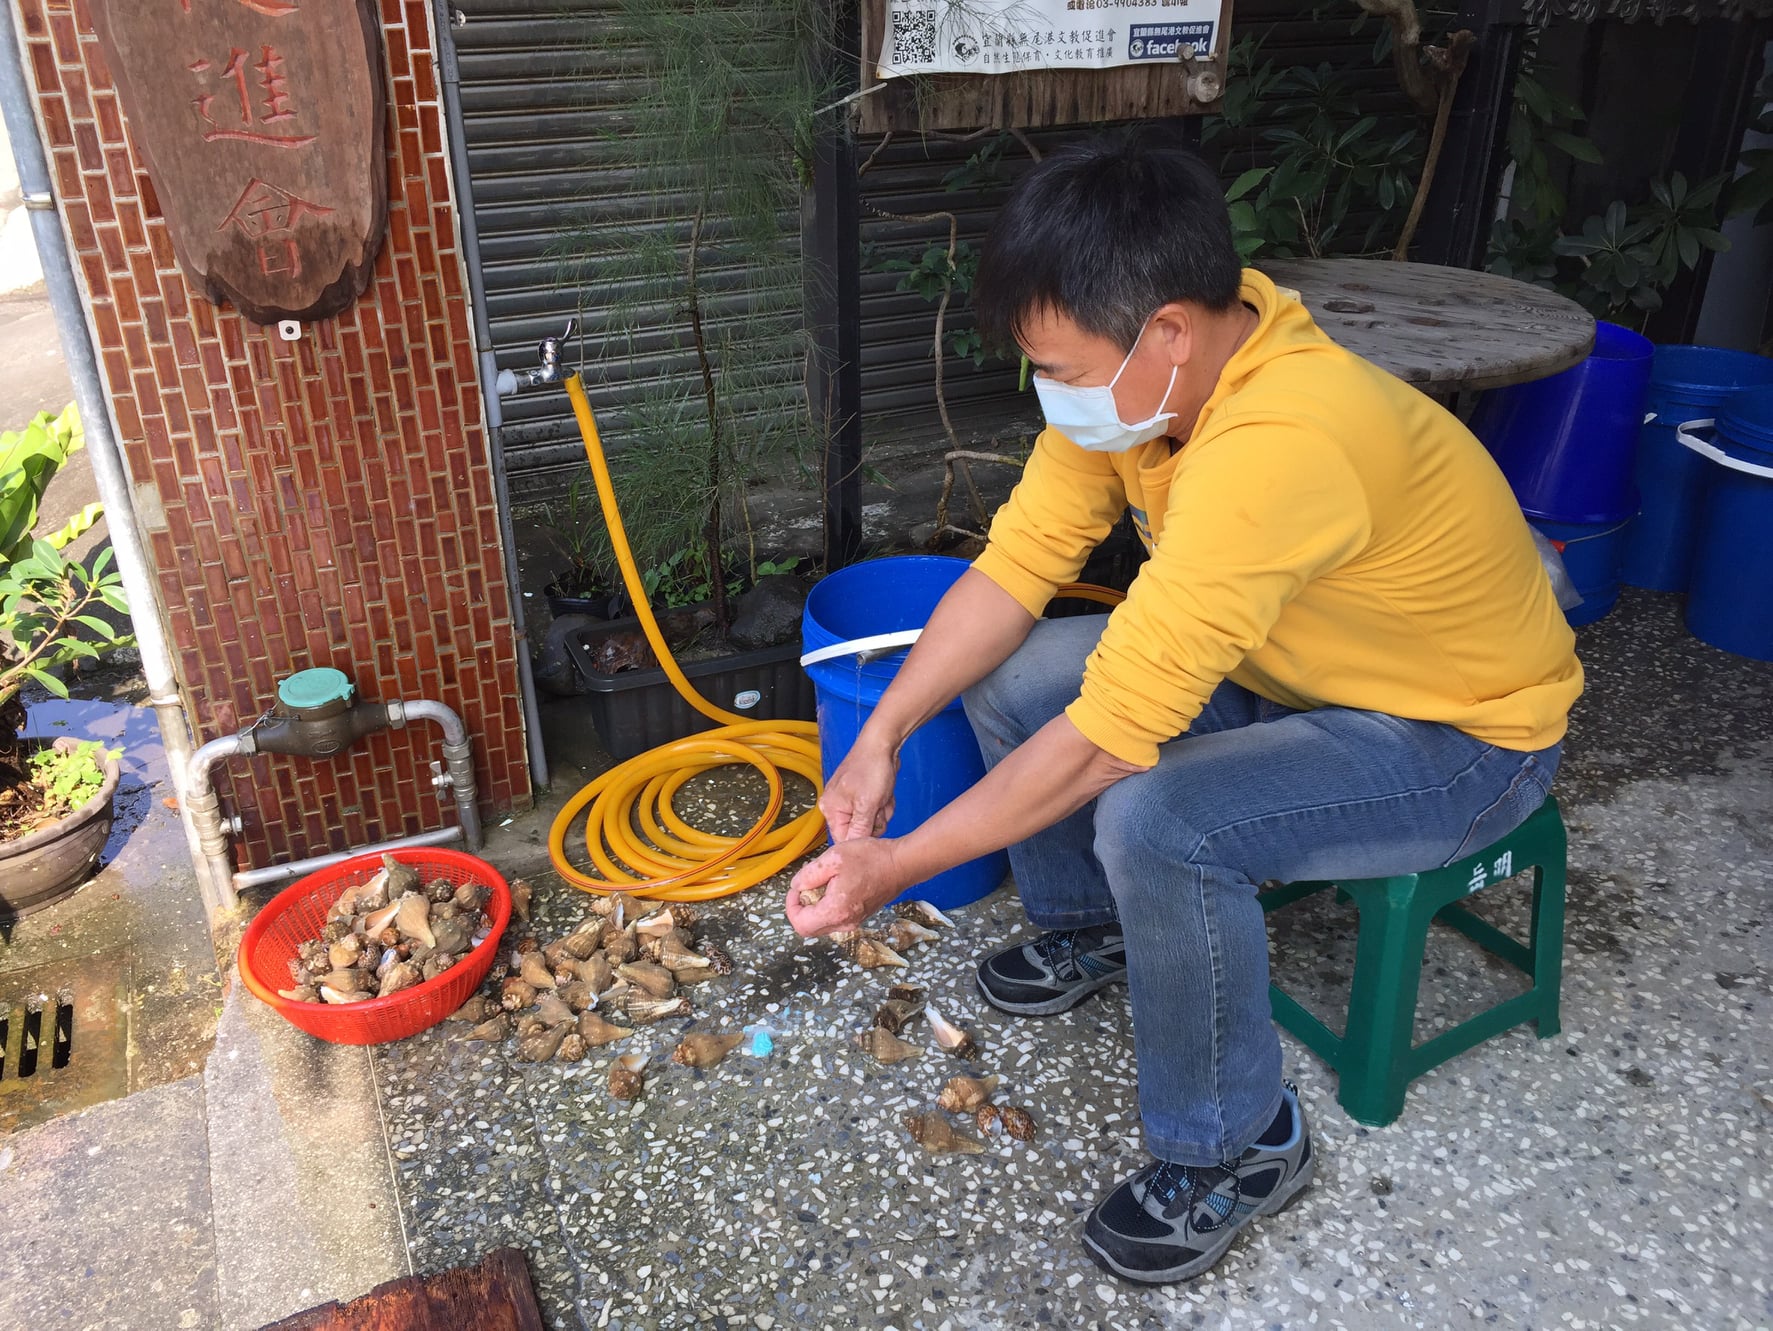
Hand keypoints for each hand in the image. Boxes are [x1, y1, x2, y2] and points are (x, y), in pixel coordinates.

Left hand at [784, 838, 908, 936]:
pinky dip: (828, 906)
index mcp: (835, 911)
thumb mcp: (833, 858)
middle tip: (807, 885)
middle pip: (810, 928)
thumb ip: (809, 875)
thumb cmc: (871, 859)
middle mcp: (845, 923)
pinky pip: (835, 918)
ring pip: (822, 924)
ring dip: (815, 907)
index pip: (800, 924)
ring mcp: (854, 922)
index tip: (796, 888)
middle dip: (801, 908)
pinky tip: (835, 885)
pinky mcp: (860, 916)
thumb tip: (797, 886)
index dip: (791, 906)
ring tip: (823, 882)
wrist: (901, 864)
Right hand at [819, 734, 897, 841]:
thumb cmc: (871, 768)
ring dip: (881, 812)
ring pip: (870, 822)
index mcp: (831, 809)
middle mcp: (836, 806)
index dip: (861, 838)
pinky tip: (884, 792)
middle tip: (878, 805)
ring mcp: (850, 801)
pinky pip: (874, 811)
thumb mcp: (867, 804)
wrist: (882, 743)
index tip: (874, 827)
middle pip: (858, 832)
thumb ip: (859, 829)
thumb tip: (854, 849)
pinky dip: (883, 804)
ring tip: (882, 795)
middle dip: (874, 821)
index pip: (843, 839)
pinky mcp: (862, 796)